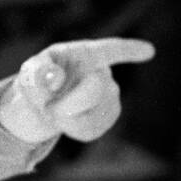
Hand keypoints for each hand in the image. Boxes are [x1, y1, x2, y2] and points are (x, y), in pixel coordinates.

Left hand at [0, 38, 155, 142]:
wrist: (47, 101)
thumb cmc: (40, 80)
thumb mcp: (30, 72)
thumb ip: (38, 71)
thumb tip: (55, 77)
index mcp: (86, 54)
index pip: (111, 50)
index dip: (129, 51)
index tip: (149, 51)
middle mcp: (103, 72)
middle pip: (94, 90)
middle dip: (70, 103)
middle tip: (49, 109)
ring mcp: (110, 95)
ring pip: (93, 114)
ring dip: (67, 119)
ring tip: (55, 111)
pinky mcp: (109, 116)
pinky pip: (93, 129)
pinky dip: (74, 130)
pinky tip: (68, 122)